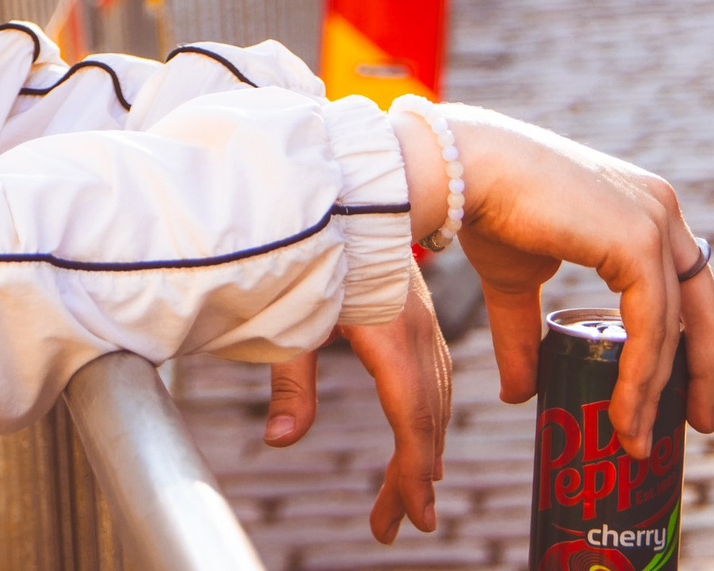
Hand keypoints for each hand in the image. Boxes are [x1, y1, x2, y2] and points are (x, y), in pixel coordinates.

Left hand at [264, 266, 451, 541]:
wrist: (349, 189)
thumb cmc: (315, 249)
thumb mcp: (294, 315)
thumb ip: (290, 380)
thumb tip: (279, 440)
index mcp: (390, 333)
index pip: (410, 418)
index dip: (411, 474)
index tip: (411, 517)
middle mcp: (415, 331)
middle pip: (426, 417)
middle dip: (415, 475)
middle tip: (402, 524)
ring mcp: (421, 321)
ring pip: (435, 396)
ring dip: (425, 447)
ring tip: (414, 491)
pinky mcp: (416, 313)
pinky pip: (433, 372)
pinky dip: (431, 411)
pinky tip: (424, 437)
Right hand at [393, 106, 713, 459]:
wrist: (462, 172)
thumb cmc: (486, 211)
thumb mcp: (518, 283)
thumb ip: (528, 335)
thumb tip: (520, 395)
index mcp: (642, 209)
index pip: (687, 285)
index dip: (694, 341)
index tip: (686, 394)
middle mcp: (660, 209)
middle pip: (703, 305)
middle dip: (704, 372)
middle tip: (697, 426)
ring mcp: (653, 221)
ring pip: (672, 325)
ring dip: (656, 391)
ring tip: (634, 440)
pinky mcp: (637, 238)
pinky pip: (651, 324)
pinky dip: (641, 376)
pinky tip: (625, 413)